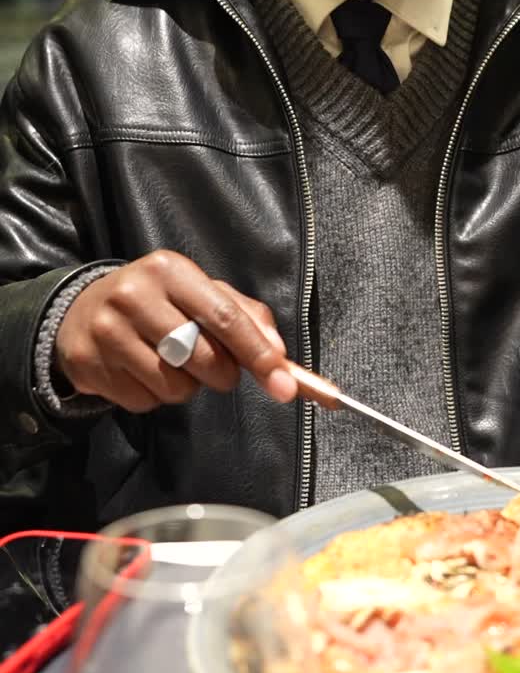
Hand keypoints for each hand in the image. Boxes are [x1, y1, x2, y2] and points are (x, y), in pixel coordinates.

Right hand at [54, 250, 297, 412]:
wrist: (82, 311)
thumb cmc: (158, 302)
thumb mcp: (199, 292)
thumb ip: (245, 316)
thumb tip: (277, 352)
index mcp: (170, 270)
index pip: (224, 317)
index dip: (257, 353)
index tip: (283, 383)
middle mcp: (135, 295)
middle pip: (203, 357)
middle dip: (223, 375)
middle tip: (218, 370)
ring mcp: (108, 331)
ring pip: (175, 386)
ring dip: (187, 388)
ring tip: (173, 365)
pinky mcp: (89, 365)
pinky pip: (144, 402)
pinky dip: (154, 397)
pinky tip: (143, 373)